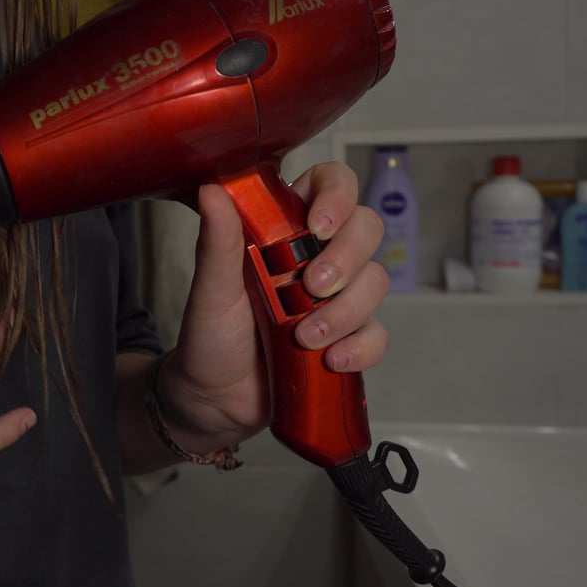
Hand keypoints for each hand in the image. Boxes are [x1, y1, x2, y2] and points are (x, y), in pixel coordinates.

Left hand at [161, 162, 389, 447]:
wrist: (213, 401)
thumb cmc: (208, 339)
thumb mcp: (210, 291)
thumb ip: (216, 244)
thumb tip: (211, 192)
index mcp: (282, 231)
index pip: (329, 184)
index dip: (338, 195)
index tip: (319, 226)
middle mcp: (314, 256)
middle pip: (366, 228)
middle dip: (346, 258)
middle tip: (311, 288)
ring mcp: (334, 297)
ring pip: (375, 281)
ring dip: (346, 310)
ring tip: (304, 337)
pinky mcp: (346, 337)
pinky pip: (377, 334)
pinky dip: (360, 347)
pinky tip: (330, 360)